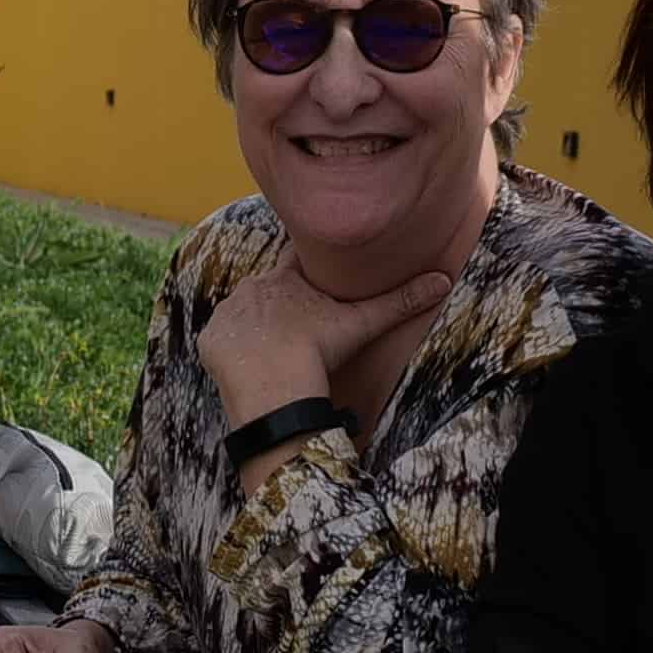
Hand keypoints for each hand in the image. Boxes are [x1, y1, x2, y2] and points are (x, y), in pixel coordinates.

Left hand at [196, 253, 452, 427]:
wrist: (275, 384)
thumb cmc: (318, 351)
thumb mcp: (361, 324)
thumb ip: (400, 301)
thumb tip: (443, 279)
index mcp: (285, 279)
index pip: (295, 268)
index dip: (304, 280)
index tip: (308, 295)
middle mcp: (251, 288)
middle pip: (265, 294)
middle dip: (277, 309)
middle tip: (292, 335)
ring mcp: (227, 314)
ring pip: (241, 317)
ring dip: (252, 330)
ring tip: (270, 354)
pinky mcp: (209, 340)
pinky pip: (220, 343)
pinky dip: (231, 353)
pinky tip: (247, 368)